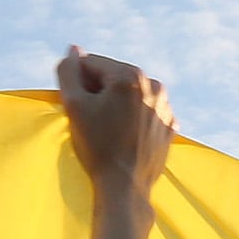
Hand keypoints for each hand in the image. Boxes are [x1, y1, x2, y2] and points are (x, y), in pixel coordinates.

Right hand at [54, 47, 176, 201]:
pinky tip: (124, 136)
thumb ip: (69, 72)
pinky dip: (133, 119)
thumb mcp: (74, 106)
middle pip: (114, 77)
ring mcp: (166, 107)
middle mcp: (154, 85)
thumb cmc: (98, 147)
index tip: (78, 108)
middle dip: (99, 93)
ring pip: (131, 95)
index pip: (92, 64)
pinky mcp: (169, 127)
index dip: (78, 84)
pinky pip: (145, 112)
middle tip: (92, 121)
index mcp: (131, 75)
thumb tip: (73, 50)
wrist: (125, 188)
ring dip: (117, 105)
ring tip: (109, 130)